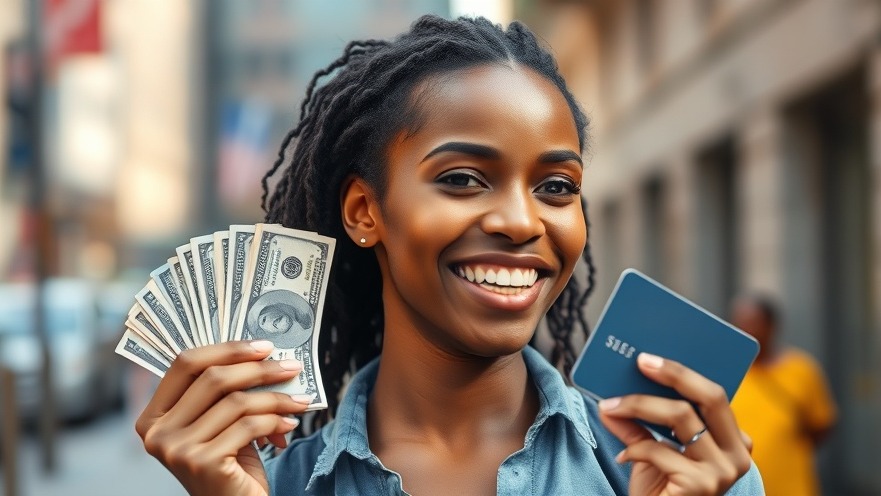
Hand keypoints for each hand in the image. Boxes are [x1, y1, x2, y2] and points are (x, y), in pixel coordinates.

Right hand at [135, 340, 314, 495]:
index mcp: (154, 416)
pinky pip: (248, 426)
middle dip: (259, 369)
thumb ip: (225, 393)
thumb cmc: (230, 464)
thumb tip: (264, 355)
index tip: (263, 346)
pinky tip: (289, 424)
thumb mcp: (220, 424)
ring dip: (276, 398)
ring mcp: (177, 450)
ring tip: (299, 401)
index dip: (227, 349)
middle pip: (213, 379)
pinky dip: (275, 420)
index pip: (185, 364)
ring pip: (236, 402)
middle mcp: (158, 433)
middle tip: (292, 368)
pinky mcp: (202, 463)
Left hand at [598, 353, 752, 495]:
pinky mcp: (702, 485)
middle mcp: (738, 453)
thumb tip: (610, 397)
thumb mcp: (652, 450)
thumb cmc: (662, 489)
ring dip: (638, 405)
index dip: (683, 372)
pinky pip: (660, 449)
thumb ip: (637, 423)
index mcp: (733, 439)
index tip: (649, 358)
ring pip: (681, 416)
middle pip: (710, 396)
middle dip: (673, 374)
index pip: (714, 394)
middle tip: (639, 362)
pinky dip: (634, 449)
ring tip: (609, 406)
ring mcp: (723, 470)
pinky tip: (623, 457)